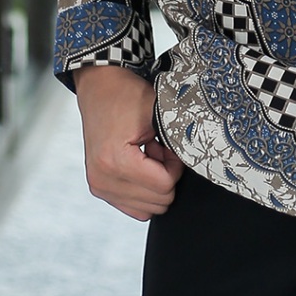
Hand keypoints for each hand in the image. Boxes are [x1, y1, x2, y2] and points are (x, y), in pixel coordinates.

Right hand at [73, 66, 184, 220]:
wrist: (99, 87)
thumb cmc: (125, 94)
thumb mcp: (157, 110)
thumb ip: (177, 137)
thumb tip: (196, 157)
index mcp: (115, 161)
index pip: (163, 186)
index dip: (176, 165)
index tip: (171, 146)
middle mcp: (102, 179)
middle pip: (157, 202)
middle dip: (167, 175)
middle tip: (161, 149)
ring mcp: (99, 186)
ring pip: (147, 208)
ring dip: (155, 183)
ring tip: (150, 155)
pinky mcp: (100, 187)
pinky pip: (134, 206)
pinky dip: (144, 188)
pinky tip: (141, 163)